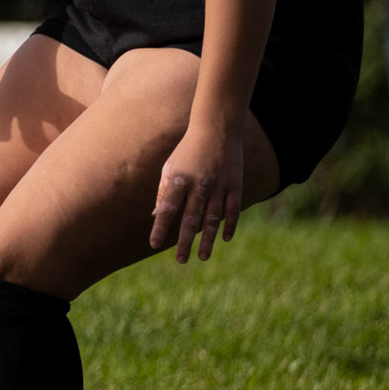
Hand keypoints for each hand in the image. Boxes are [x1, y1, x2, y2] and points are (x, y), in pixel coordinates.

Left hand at [149, 119, 244, 262]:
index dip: (159, 226)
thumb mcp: (170, 167)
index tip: (153, 244)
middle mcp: (199, 184)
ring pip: (213, 219)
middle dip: (184, 241)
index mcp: (179, 179)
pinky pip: (233, 209)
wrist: (217, 129)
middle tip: (181, 260)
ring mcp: (219, 186)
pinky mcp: (235, 185)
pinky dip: (230, 224)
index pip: (167, 208)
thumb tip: (155, 215)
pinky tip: (225, 238)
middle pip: (190, 219)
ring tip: (201, 257)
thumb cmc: (188, 150)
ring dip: (207, 240)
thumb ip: (164, 191)